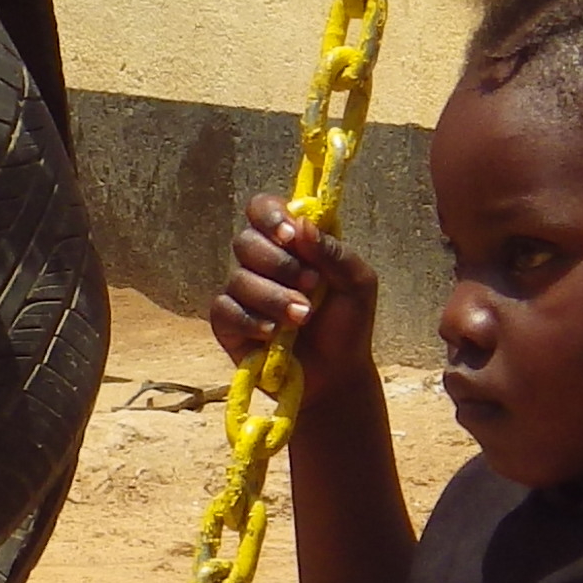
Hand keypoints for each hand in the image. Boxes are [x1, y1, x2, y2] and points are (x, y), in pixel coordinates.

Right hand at [210, 200, 378, 384]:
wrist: (337, 374)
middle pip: (246, 241)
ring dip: (274, 298)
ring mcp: (241, 292)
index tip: (292, 237)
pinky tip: (274, 334)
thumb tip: (302, 224)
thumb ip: (334, 252)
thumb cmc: (348, 324)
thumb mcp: (358, 284)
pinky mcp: (228, 323)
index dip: (271, 217)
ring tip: (302, 318)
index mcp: (291, 243)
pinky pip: (225, 310)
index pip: (263, 209)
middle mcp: (261, 262)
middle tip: (312, 286)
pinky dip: (251, 321)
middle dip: (280, 264)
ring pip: (239, 278)